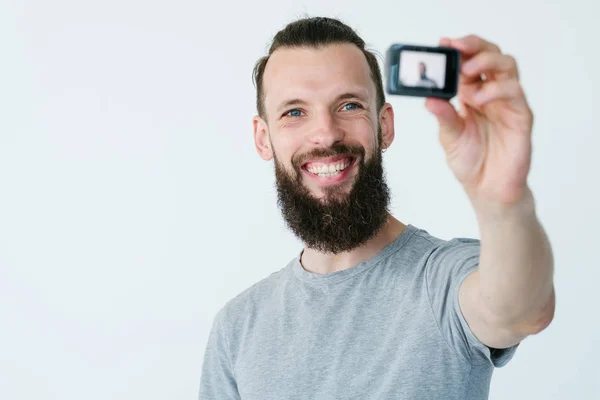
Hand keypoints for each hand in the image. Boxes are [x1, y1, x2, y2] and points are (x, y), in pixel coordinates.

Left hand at [425, 35, 533, 208]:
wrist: (487, 191)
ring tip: (466, 71)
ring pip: (507, 67)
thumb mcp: (449, 136)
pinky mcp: (521, 117)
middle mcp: (492, 94)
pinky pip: (515, 94)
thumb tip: (428, 97)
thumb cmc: (471, 162)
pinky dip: (496, 90)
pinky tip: (478, 99)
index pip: (469, 62)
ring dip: (486, 62)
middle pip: (491, 56)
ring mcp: (508, 104)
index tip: (442, 44)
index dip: (459, 50)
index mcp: (472, 95)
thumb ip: (443, 115)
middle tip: (455, 47)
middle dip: (474, 47)